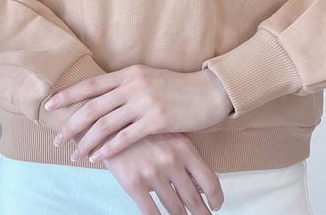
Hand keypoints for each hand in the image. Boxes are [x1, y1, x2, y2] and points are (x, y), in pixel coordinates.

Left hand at [44, 64, 233, 162]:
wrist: (208, 92)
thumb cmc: (177, 87)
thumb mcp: (149, 78)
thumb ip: (127, 85)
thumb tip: (103, 98)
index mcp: (129, 73)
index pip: (92, 84)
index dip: (69, 94)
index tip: (50, 105)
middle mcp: (133, 85)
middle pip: (93, 107)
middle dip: (71, 125)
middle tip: (57, 139)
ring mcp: (145, 102)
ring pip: (105, 125)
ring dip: (86, 142)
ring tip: (75, 155)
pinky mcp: (156, 120)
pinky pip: (125, 138)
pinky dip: (108, 150)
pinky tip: (98, 158)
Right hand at [104, 132, 223, 214]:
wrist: (109, 120)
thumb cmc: (141, 126)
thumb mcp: (168, 132)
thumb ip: (183, 154)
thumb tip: (196, 179)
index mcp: (184, 148)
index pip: (210, 181)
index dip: (216, 198)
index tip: (215, 205)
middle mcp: (171, 162)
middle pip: (194, 200)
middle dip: (201, 213)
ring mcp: (153, 173)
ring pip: (175, 209)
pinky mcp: (133, 183)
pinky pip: (151, 213)